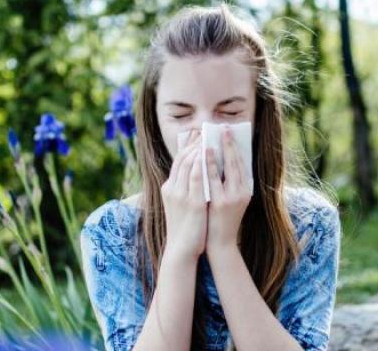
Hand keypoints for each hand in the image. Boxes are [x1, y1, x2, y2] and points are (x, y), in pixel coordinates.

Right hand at [161, 129, 207, 262]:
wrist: (182, 249)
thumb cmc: (185, 227)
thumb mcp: (180, 204)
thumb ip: (185, 188)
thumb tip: (198, 172)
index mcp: (169, 188)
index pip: (178, 161)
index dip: (187, 145)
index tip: (196, 134)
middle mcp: (172, 188)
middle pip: (182, 159)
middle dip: (194, 143)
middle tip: (205, 130)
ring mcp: (181, 195)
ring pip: (188, 164)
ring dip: (198, 148)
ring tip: (208, 136)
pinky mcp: (192, 202)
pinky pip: (197, 177)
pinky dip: (201, 163)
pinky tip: (208, 154)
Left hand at [205, 127, 252, 253]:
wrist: (219, 243)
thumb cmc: (222, 219)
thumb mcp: (231, 199)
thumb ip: (229, 181)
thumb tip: (222, 159)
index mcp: (246, 190)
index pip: (241, 163)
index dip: (235, 146)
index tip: (228, 132)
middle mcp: (242, 192)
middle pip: (236, 162)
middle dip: (229, 144)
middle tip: (223, 128)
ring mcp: (231, 198)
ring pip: (225, 168)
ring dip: (218, 150)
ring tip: (212, 136)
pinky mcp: (219, 203)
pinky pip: (212, 179)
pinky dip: (208, 164)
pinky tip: (202, 154)